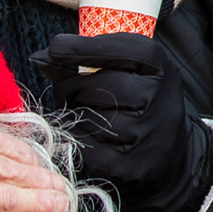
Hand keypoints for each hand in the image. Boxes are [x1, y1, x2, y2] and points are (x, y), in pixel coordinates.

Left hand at [38, 30, 208, 211]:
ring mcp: (141, 133)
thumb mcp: (135, 67)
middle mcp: (153, 97)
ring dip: (77, 112)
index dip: (79, 49)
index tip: (55, 47)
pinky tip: (95, 132)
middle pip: (90, 86)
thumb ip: (95, 56)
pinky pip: (83, 141)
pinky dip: (81, 134)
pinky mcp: (126, 164)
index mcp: (156, 65)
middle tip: (72, 89)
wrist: (171, 151)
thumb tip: (40, 58)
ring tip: (91, 111)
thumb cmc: (144, 99)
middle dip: (71, 86)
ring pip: (84, 115)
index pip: (113, 50)